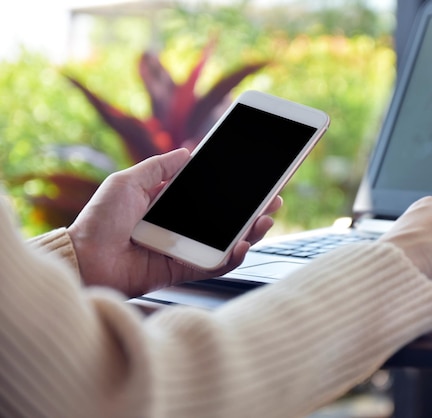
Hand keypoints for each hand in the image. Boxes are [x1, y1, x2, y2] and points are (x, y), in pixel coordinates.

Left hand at [67, 148, 281, 296]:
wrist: (84, 258)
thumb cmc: (99, 220)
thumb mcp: (127, 182)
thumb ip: (158, 167)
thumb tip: (188, 152)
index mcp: (171, 205)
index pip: (211, 195)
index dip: (233, 189)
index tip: (254, 177)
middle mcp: (183, 227)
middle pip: (227, 219)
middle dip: (253, 209)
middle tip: (273, 197)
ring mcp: (186, 250)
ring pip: (227, 242)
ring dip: (251, 232)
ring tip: (265, 219)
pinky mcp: (184, 271)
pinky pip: (215, 265)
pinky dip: (232, 257)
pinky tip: (242, 244)